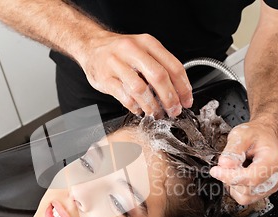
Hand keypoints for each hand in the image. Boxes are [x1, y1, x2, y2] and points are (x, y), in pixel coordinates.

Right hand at [78, 32, 192, 117]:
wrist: (91, 45)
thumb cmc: (120, 51)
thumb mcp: (143, 49)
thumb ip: (160, 66)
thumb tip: (179, 91)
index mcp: (147, 43)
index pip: (173, 66)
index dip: (183, 87)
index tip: (186, 101)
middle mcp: (132, 50)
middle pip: (159, 77)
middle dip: (170, 98)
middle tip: (173, 110)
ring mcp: (116, 64)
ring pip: (140, 89)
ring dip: (152, 105)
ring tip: (155, 112)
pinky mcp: (105, 78)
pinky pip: (124, 96)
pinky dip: (135, 106)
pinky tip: (138, 108)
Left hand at [209, 120, 277, 204]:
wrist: (265, 136)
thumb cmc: (256, 135)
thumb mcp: (241, 134)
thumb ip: (232, 150)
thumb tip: (224, 164)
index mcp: (274, 160)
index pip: (251, 177)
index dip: (230, 177)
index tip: (216, 171)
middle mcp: (277, 176)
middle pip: (248, 189)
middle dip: (231, 179)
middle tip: (227, 164)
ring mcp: (274, 185)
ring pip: (246, 196)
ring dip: (234, 185)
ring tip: (237, 168)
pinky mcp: (267, 191)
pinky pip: (247, 198)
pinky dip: (238, 189)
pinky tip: (240, 175)